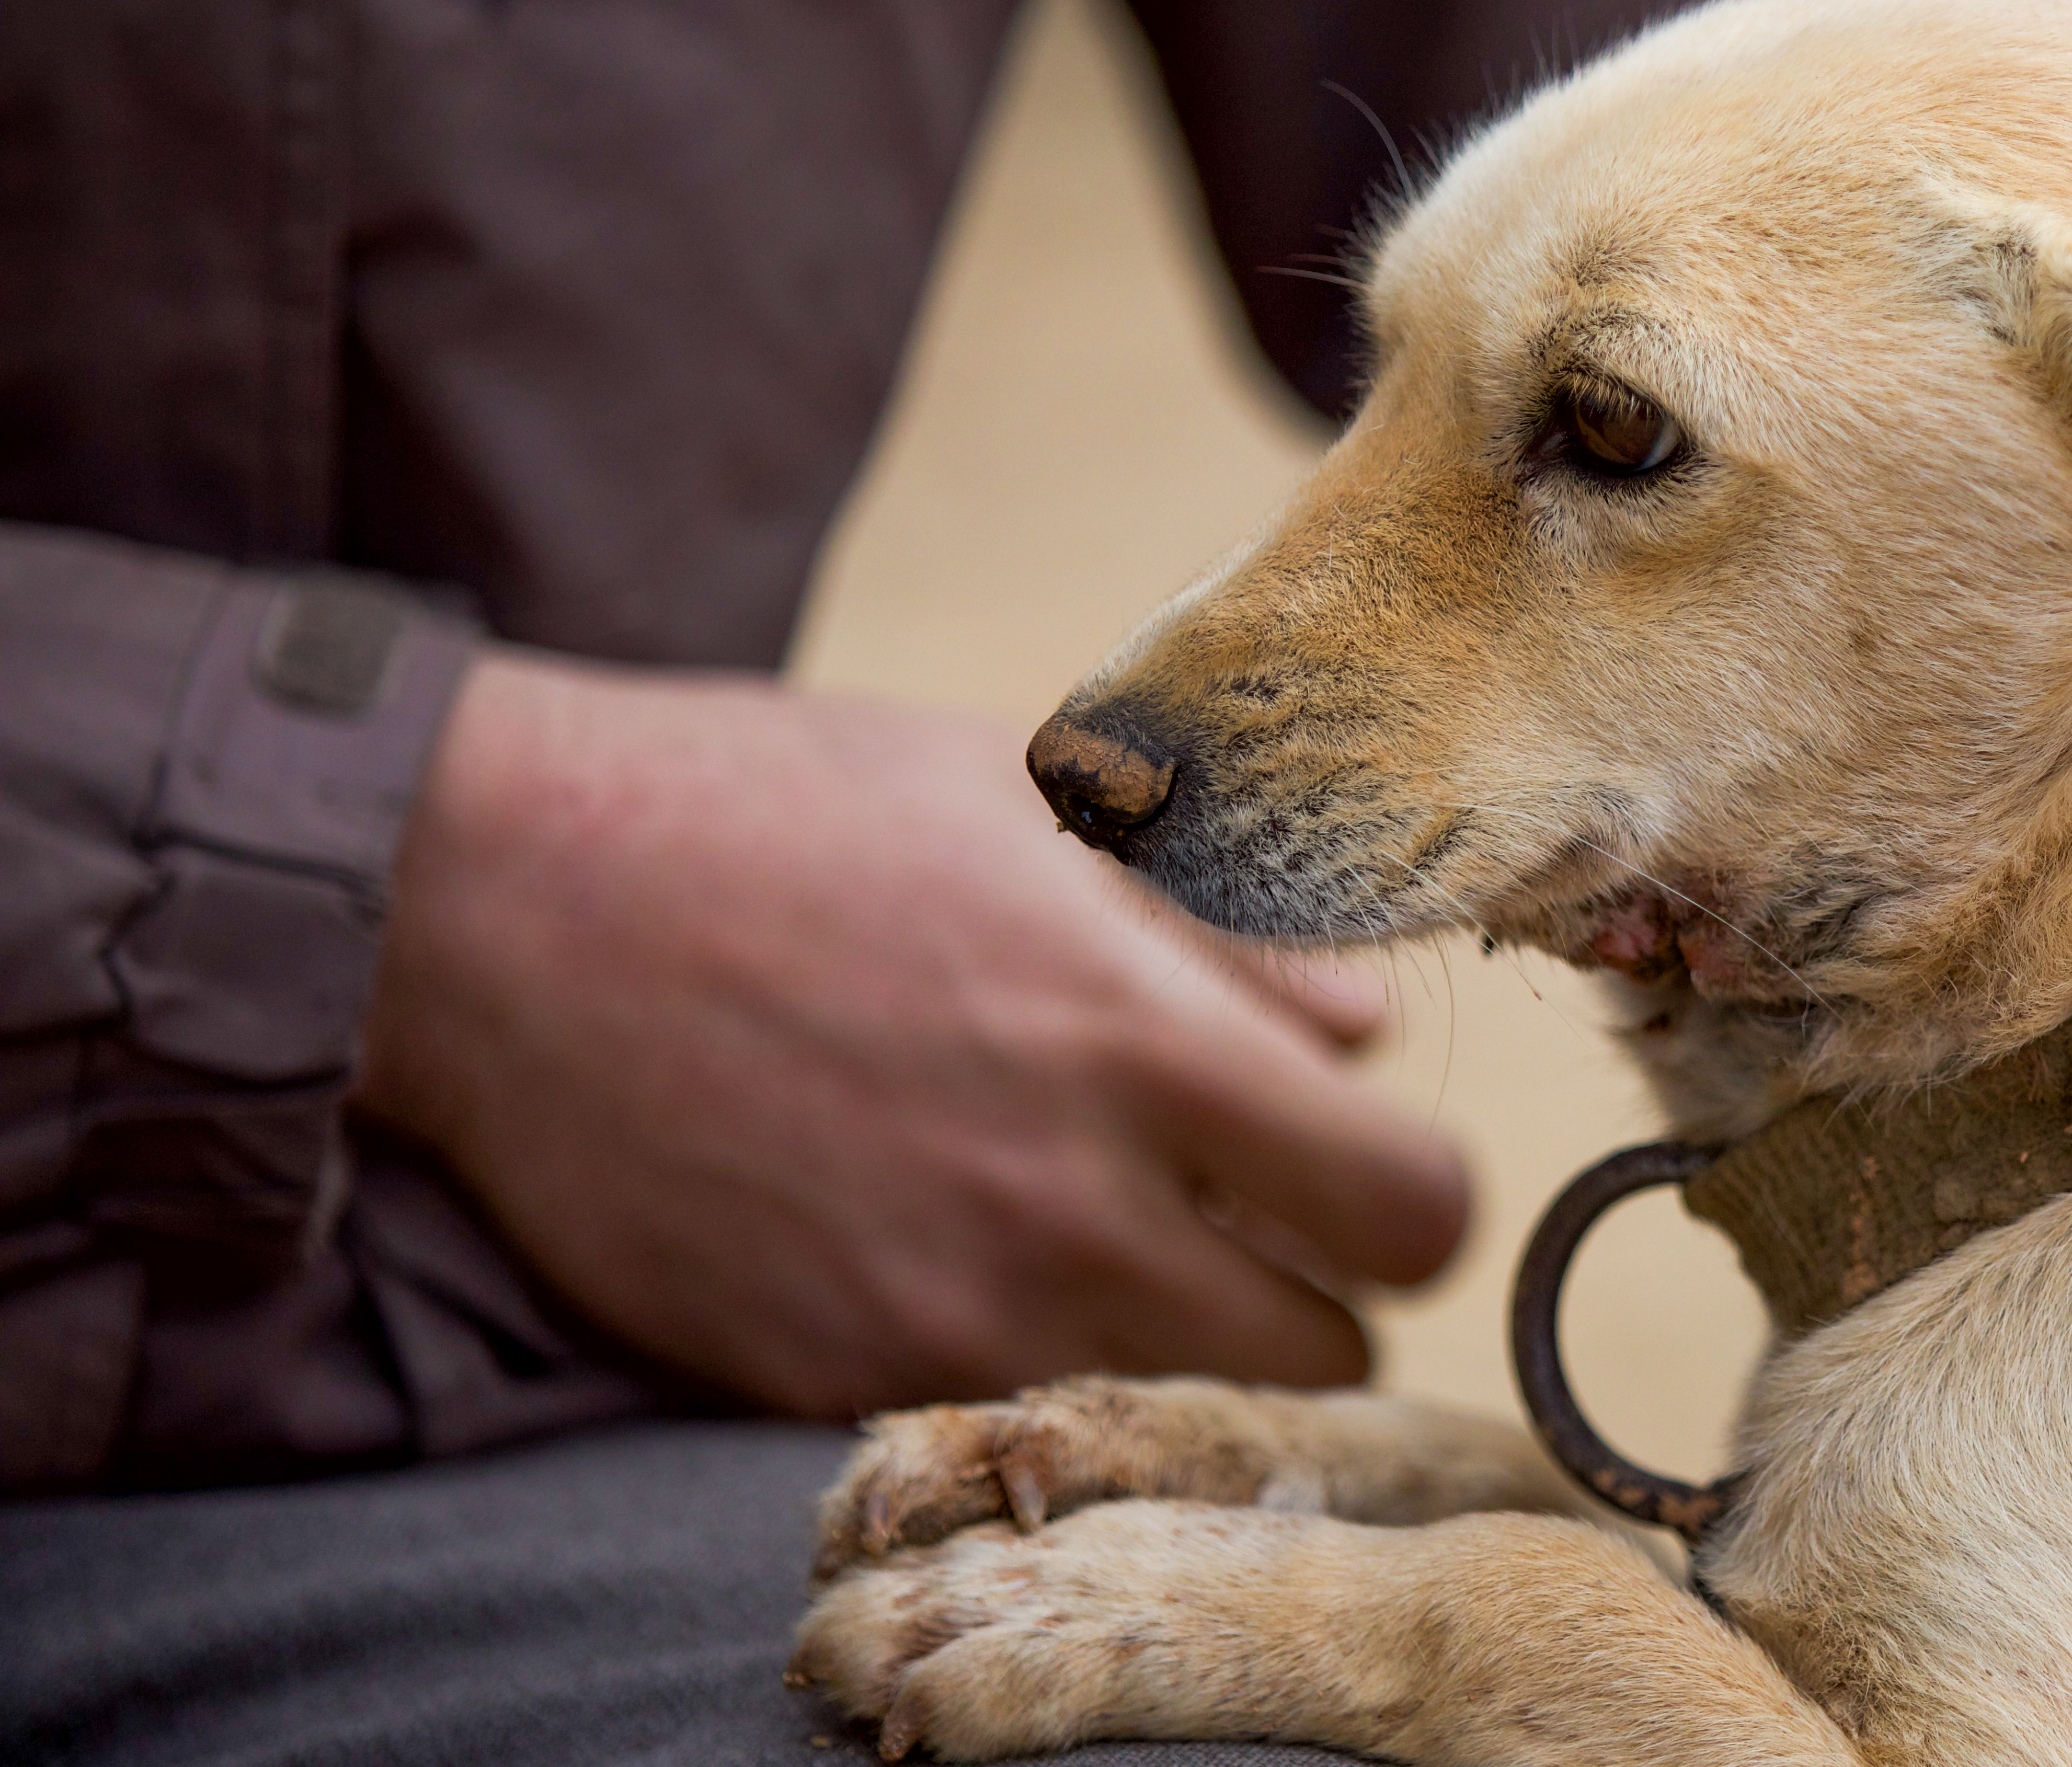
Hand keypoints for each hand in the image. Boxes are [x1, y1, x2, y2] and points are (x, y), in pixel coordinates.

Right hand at [357, 651, 1467, 1418]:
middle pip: (1326, 1354)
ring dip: (1176, 1341)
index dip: (1415, 1200)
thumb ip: (1225, 936)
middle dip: (1312, 1292)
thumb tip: (1361, 1024)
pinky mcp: (833, 1377)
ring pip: (1178, 1409)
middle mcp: (1068, 1204)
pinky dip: (1022, 1360)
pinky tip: (956, 1249)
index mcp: (1143, 1041)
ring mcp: (947, 1310)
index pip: (1411, 1212)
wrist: (503, 907)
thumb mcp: (1031, 809)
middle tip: (1244, 1219)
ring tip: (1099, 1230)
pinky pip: (1010, 1415)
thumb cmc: (775, 819)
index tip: (1366, 1171)